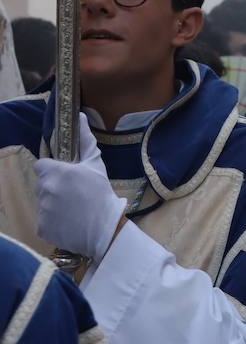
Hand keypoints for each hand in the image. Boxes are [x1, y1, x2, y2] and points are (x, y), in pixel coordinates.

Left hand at [36, 114, 126, 260]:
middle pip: (42, 184)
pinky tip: (70, 222)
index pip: (42, 166)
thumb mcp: (95, 164)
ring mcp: (42, 210)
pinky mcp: (42, 228)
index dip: (52, 169)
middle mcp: (44, 189)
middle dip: (54, 186)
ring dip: (54, 204)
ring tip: (74, 209)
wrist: (105, 227)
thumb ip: (85, 140)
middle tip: (74, 193)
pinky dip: (54, 222)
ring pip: (44, 203)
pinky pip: (45, 221)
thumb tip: (80, 116)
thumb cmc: (101, 192)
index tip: (66, 175)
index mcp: (54, 172)